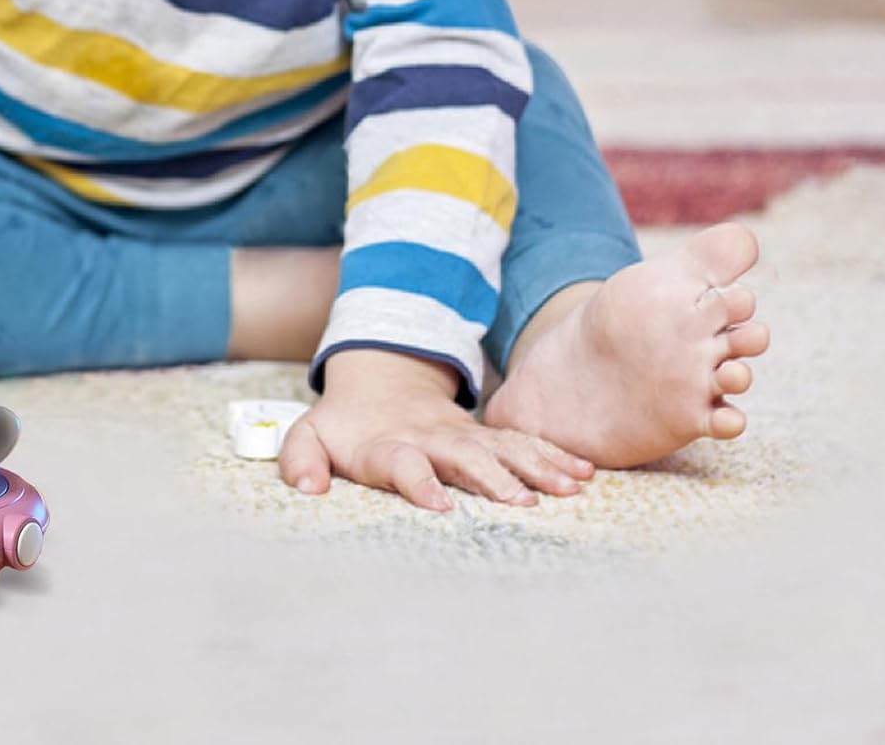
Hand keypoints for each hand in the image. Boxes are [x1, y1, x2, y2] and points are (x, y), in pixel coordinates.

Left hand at [277, 347, 593, 509]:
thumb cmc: (344, 425)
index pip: (401, 462)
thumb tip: (306, 489)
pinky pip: (524, 442)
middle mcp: (430, 437)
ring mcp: (462, 434)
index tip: (439, 504)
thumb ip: (300, 460)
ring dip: (535, 466)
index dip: (417, 480)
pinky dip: (553, 455)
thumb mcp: (309, 436)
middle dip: (492, 478)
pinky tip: (584, 473)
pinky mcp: (486, 436)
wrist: (380, 379)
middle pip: (464, 455)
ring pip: (503, 447)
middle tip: (522, 504)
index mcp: (386, 445)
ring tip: (569, 488)